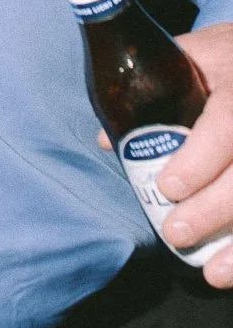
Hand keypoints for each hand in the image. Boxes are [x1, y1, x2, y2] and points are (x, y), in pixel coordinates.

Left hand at [99, 23, 232, 285]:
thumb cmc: (222, 59)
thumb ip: (150, 91)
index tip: (167, 187)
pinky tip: (226, 271)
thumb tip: (105, 139)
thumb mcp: (190, 56)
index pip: (228, 125)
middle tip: (174, 232)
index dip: (200, 160)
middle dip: (213, 209)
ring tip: (210, 271)